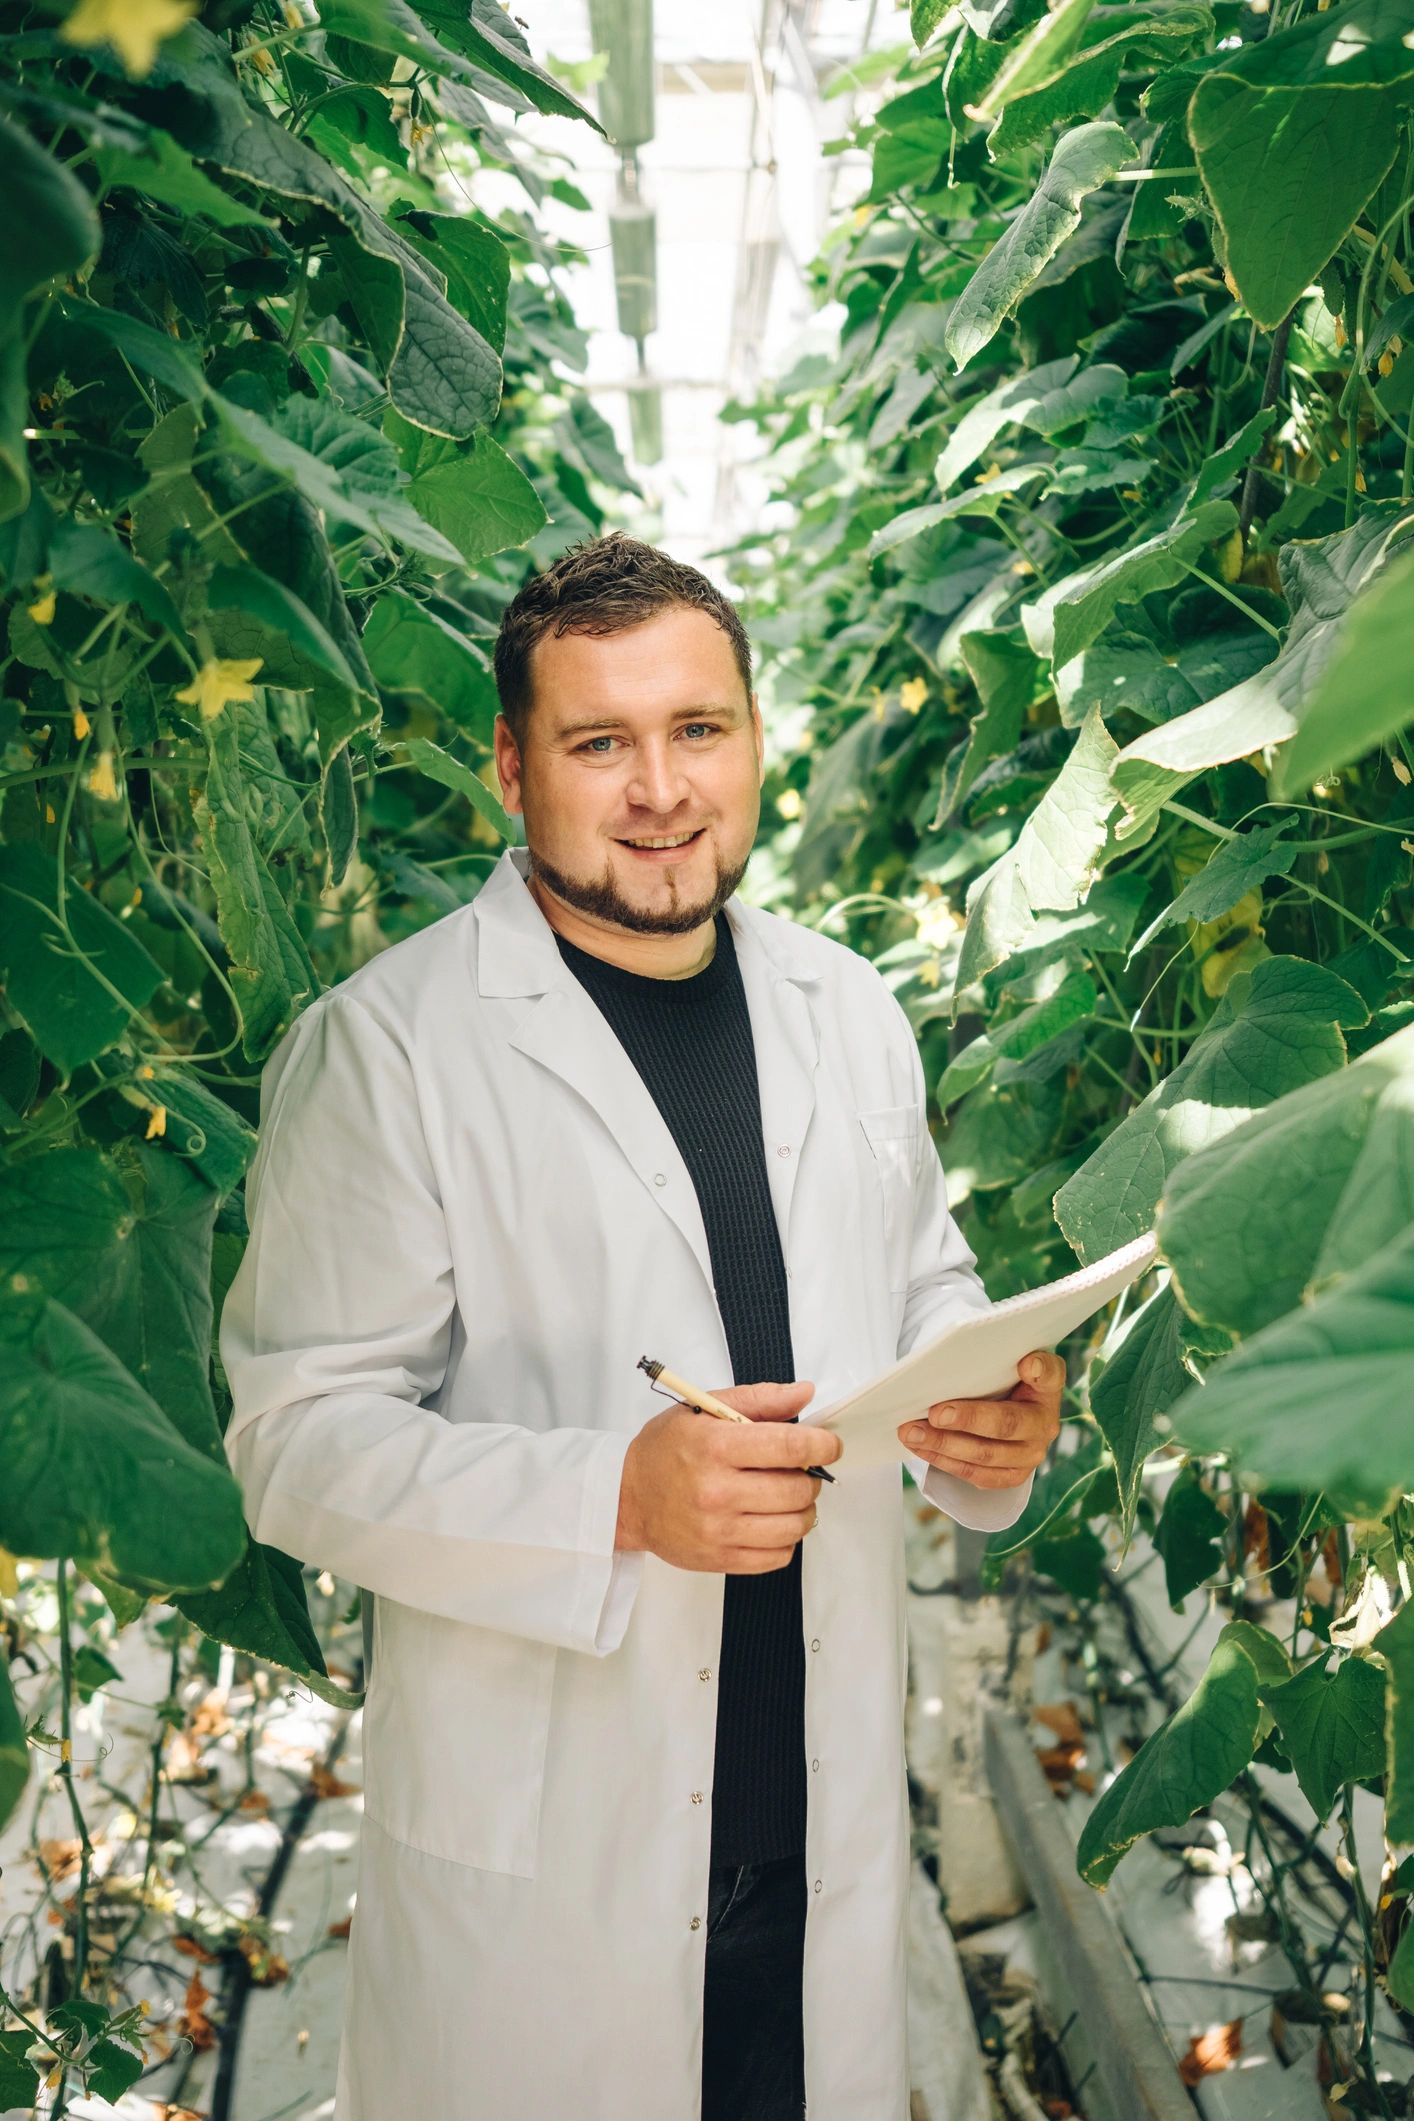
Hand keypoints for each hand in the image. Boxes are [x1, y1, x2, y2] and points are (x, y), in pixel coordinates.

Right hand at [615, 1381, 843, 1573]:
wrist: (626, 1497)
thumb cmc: (665, 1450)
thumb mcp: (703, 1408)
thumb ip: (759, 1399)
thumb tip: (805, 1393)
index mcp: (715, 1446)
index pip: (789, 1446)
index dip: (822, 1445)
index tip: (829, 1445)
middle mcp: (717, 1491)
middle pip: (796, 1489)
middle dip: (812, 1477)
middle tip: (802, 1470)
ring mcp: (718, 1530)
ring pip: (793, 1527)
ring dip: (804, 1510)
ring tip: (790, 1497)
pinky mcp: (718, 1559)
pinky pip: (777, 1557)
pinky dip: (786, 1539)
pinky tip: (773, 1521)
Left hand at [896, 1347, 1063, 1489]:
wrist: (999, 1408)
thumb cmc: (995, 1379)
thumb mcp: (998, 1362)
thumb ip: (992, 1357)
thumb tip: (982, 1360)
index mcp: (1046, 1386)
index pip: (1050, 1374)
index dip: (1039, 1370)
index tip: (1026, 1364)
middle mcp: (1045, 1423)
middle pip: (1007, 1423)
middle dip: (968, 1419)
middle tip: (934, 1413)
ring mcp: (1031, 1454)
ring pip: (986, 1455)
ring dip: (944, 1445)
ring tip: (912, 1432)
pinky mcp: (1012, 1476)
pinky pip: (976, 1474)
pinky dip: (944, 1461)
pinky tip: (921, 1448)